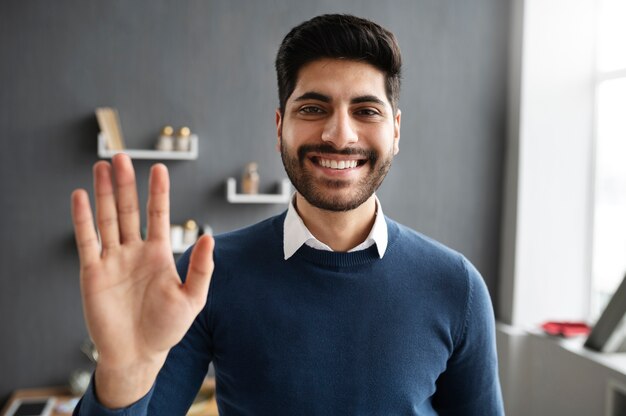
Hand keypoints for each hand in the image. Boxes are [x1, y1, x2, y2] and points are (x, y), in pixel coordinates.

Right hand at [71, 154, 213, 407]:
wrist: (138, 354)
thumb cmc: (167, 328)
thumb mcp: (193, 298)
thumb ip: (201, 268)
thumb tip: (209, 237)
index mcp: (158, 254)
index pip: (158, 215)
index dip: (158, 192)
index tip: (159, 169)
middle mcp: (134, 251)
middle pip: (128, 210)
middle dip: (125, 184)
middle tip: (122, 157)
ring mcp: (113, 260)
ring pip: (106, 219)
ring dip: (103, 193)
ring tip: (102, 166)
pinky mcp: (93, 272)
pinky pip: (87, 240)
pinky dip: (83, 219)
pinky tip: (81, 196)